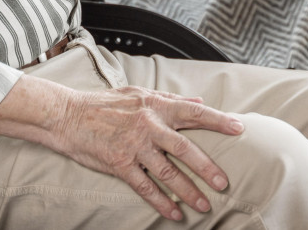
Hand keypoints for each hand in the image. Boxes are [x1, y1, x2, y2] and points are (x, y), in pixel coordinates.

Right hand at [0, 77, 244, 220]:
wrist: (68, 115)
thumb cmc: (105, 104)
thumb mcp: (139, 93)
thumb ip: (171, 99)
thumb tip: (200, 101)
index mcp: (156, 105)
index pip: (194, 112)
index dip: (218, 120)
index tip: (239, 128)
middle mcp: (148, 125)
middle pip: (185, 148)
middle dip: (207, 167)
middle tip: (224, 182)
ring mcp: (134, 145)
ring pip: (167, 172)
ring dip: (188, 191)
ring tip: (204, 205)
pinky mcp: (119, 163)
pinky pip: (145, 187)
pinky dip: (161, 202)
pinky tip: (175, 214)